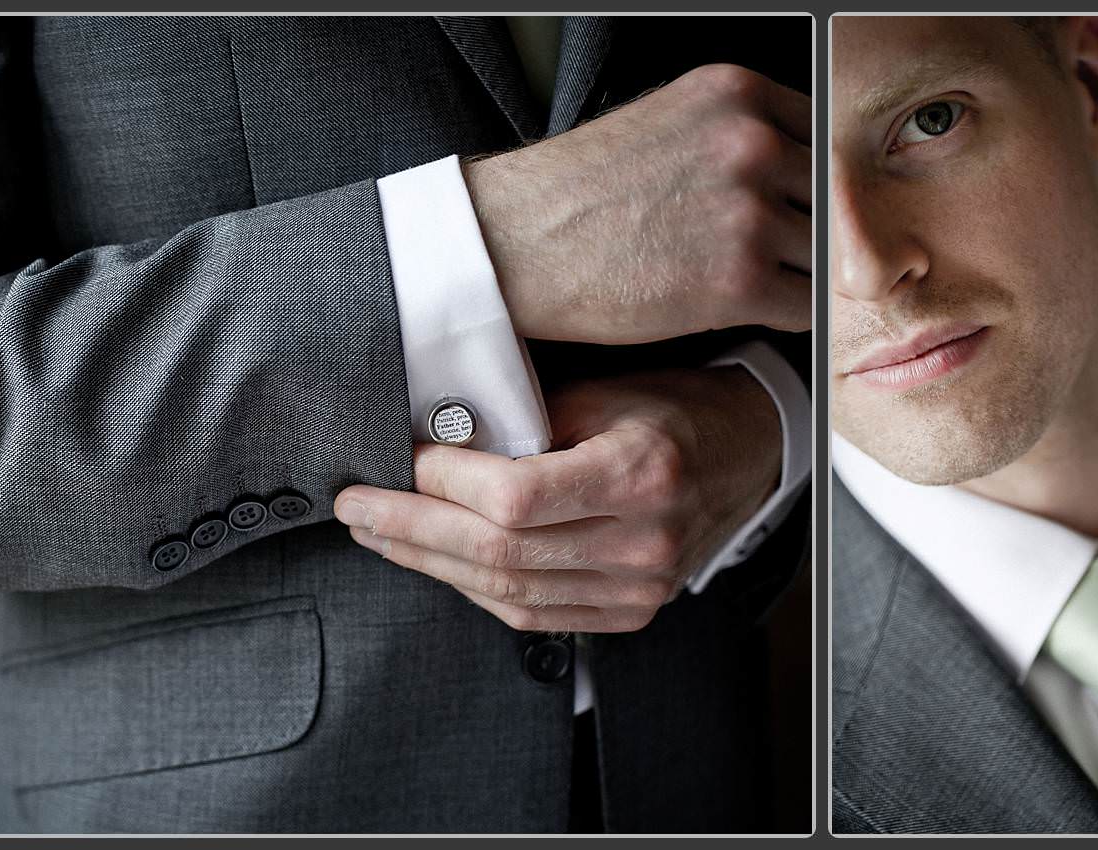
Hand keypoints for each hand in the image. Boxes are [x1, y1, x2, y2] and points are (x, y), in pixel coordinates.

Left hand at [334, 366, 781, 631]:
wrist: (744, 452)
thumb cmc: (665, 407)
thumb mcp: (599, 391)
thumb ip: (520, 419)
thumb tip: (426, 436)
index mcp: (640, 473)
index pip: (512, 496)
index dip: (440, 483)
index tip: (393, 460)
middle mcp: (644, 541)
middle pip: (498, 551)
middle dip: (410, 528)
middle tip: (353, 506)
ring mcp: (640, 587)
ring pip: (505, 591)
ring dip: (428, 562)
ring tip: (376, 534)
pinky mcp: (630, 611)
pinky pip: (531, 614)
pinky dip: (472, 588)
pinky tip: (431, 560)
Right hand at [465, 63, 811, 344]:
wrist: (514, 245)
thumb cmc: (576, 193)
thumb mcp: (666, 123)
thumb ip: (735, 132)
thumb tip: (796, 171)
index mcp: (737, 93)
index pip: (824, 133)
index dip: (811, 176)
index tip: (793, 204)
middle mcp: (752, 142)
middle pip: (831, 193)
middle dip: (812, 226)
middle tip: (783, 253)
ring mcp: (749, 212)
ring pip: (826, 252)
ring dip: (800, 273)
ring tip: (761, 282)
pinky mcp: (740, 281)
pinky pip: (808, 305)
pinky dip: (789, 315)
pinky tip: (751, 309)